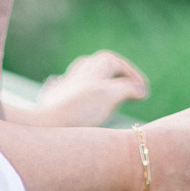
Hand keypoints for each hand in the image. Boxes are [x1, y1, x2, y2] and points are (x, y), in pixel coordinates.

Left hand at [34, 50, 149, 126]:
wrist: (46, 128)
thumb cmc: (79, 111)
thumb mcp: (109, 96)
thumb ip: (126, 89)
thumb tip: (140, 89)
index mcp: (93, 71)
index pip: (115, 62)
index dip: (131, 74)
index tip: (143, 90)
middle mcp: (77, 75)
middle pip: (98, 63)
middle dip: (115, 70)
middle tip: (128, 85)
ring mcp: (63, 88)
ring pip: (79, 72)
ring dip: (95, 75)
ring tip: (105, 86)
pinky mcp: (52, 101)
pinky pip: (61, 86)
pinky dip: (71, 86)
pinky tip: (72, 90)